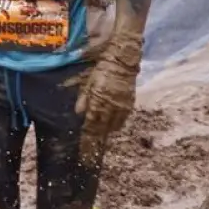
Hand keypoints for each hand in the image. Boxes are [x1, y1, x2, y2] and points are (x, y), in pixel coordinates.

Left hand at [75, 31, 143, 155]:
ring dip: (107, 132)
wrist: (122, 62)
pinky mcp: (130, 104)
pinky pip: (123, 120)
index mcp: (98, 99)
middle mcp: (110, 105)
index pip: (92, 121)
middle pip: (103, 126)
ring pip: (114, 125)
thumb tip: (78, 113)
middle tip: (92, 146)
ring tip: (102, 138)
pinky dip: (117, 125)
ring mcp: (121, 106)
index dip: (88, 132)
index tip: (84, 141)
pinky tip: (113, 128)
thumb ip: (84, 98)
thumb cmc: (102, 71)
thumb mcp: (88, 82)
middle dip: (97, 136)